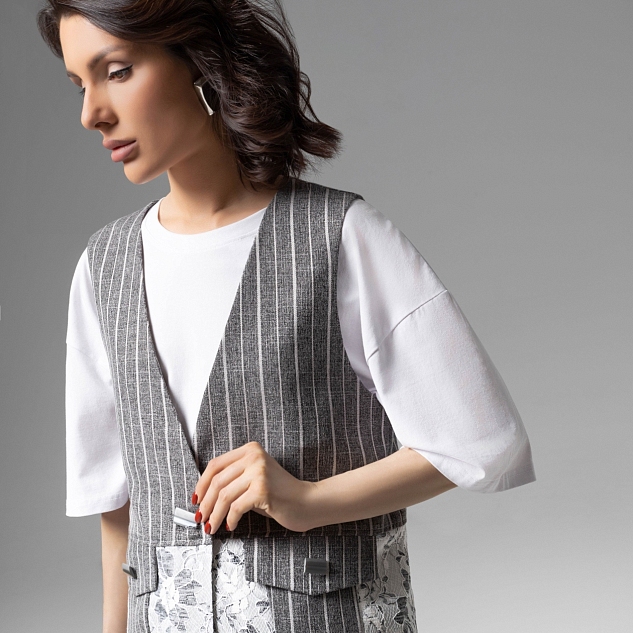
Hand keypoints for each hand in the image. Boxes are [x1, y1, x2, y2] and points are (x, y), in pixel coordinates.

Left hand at [192, 441, 315, 533]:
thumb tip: (205, 495)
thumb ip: (234, 479)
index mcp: (250, 449)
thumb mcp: (254, 478)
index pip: (215, 465)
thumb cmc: (280, 493)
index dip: (202, 484)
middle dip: (206, 503)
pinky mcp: (263, 489)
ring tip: (212, 526)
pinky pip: (236, 507)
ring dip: (214, 514)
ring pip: (224, 495)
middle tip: (202, 518)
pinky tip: (231, 525)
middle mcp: (254, 456)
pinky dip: (230, 519)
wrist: (307, 502)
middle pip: (217, 481)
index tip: (197, 499)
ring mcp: (259, 472)